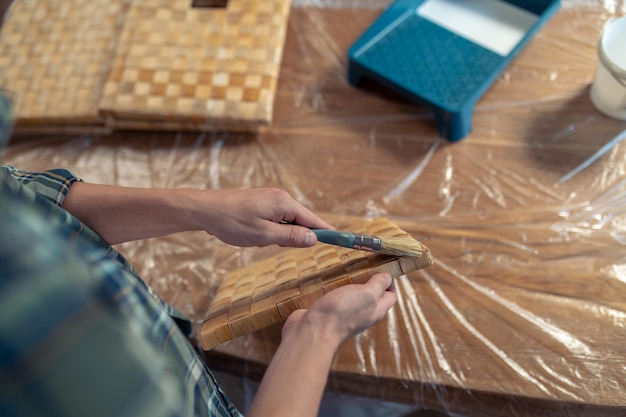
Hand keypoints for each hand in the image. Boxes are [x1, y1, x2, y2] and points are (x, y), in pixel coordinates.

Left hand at [192, 187, 332, 247]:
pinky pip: (274, 219)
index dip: (326, 232)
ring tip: (254, 237)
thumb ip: (290, 237)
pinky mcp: (261, 202)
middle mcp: (280, 197)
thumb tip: (313, 239)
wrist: (204, 209)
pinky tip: (250, 233)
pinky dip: (268, 230)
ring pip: (285, 222)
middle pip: (300, 221)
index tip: (341, 240)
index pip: (313, 220)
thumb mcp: (263, 235)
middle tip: (271, 243)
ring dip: (276, 235)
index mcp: (284, 203)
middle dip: (290, 236)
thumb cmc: (232, 223)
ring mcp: (270, 198)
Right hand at [283, 273, 396, 347]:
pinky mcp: (327, 312)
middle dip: (366, 277)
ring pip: (350, 294)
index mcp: (376, 311)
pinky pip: (332, 297)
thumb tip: (387, 277)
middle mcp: (362, 314)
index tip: (379, 267)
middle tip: (359, 264)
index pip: (390, 296)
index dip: (389, 281)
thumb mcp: (368, 294)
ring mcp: (344, 314)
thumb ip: (379, 285)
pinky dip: (331, 287)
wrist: (313, 331)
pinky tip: (327, 279)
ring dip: (347, 281)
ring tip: (342, 269)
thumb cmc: (342, 313)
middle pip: (370, 294)